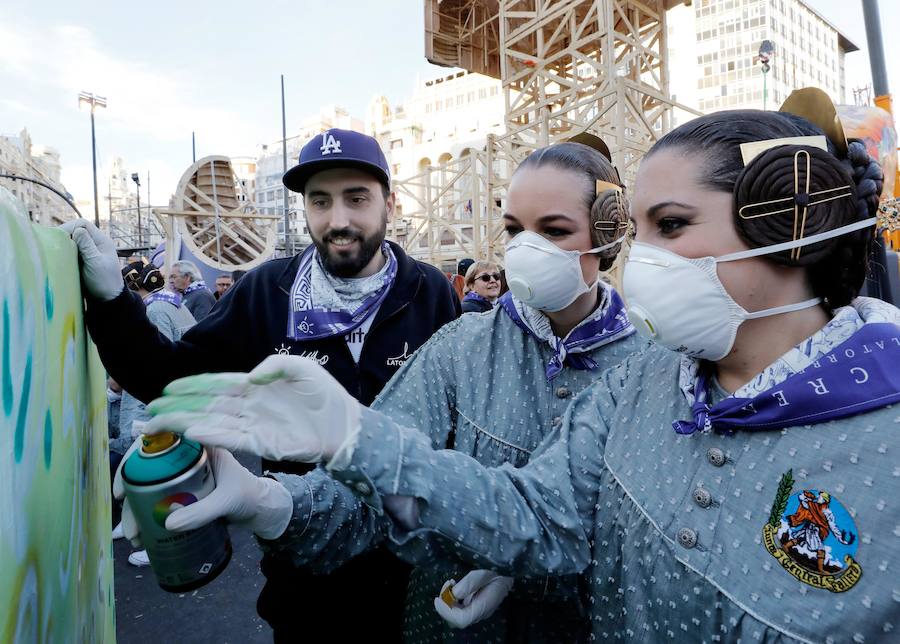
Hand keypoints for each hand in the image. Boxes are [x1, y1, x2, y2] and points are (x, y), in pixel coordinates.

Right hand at [59, 219, 123, 300]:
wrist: (107, 299)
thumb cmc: (104, 281)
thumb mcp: (95, 263)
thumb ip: (87, 246)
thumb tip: (78, 229)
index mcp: (101, 241)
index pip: (83, 224)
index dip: (70, 227)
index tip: (59, 237)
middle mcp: (95, 244)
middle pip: (76, 231)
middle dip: (64, 235)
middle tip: (53, 244)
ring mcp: (88, 252)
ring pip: (72, 241)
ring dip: (63, 244)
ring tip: (54, 250)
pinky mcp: (82, 261)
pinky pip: (71, 251)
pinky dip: (64, 252)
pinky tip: (58, 257)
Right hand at [113, 444, 292, 540]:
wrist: (259, 509)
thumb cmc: (250, 495)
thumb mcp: (229, 500)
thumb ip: (203, 511)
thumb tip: (168, 524)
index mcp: (201, 444)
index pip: (164, 436)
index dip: (139, 452)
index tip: (125, 474)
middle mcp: (187, 454)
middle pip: (148, 462)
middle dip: (131, 487)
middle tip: (124, 513)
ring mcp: (182, 472)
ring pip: (148, 482)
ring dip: (135, 506)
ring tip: (133, 534)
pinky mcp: (181, 490)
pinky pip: (156, 496)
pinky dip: (145, 513)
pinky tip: (141, 533)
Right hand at [144, 354, 361, 462]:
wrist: (345, 425)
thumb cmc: (324, 395)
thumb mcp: (302, 368)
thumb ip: (275, 364)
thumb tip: (250, 377)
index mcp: (255, 386)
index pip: (217, 384)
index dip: (193, 385)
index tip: (168, 388)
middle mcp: (249, 406)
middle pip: (207, 405)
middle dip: (179, 407)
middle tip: (151, 410)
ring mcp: (253, 425)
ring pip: (213, 423)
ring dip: (187, 423)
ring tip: (161, 423)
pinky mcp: (263, 444)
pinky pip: (232, 439)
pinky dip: (213, 436)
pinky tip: (193, 432)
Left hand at [434, 570, 513, 628]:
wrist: (508, 573)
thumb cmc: (497, 572)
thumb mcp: (484, 573)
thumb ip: (470, 583)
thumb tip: (454, 594)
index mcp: (483, 607)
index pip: (461, 619)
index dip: (446, 612)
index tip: (438, 599)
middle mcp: (478, 613)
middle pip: (456, 620)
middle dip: (445, 605)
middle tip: (447, 586)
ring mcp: (476, 611)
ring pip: (455, 614)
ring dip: (448, 601)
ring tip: (451, 583)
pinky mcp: (473, 606)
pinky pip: (459, 608)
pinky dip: (452, 599)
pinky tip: (454, 585)